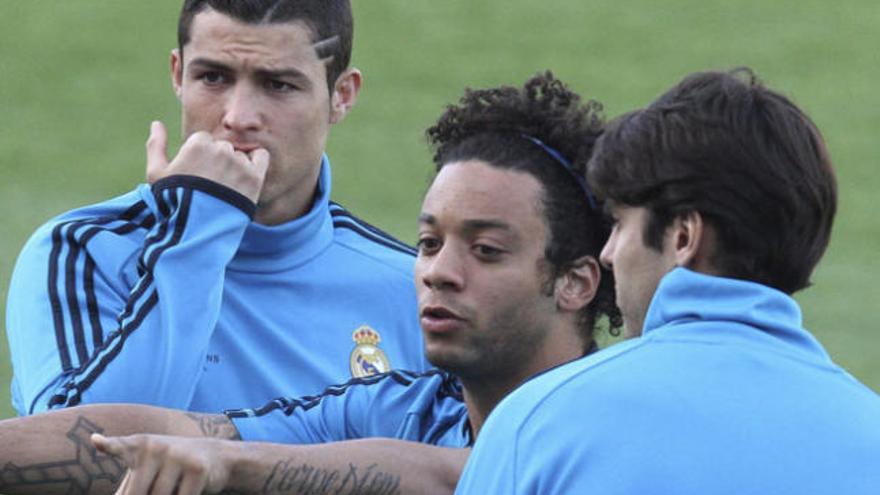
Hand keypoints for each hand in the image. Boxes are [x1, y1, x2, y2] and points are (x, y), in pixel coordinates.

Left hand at [92, 433, 233, 494]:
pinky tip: (190, 489)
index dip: (108, 446)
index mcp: (138, 446)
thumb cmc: (169, 468)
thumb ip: (127, 489)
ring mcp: (177, 455)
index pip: (120, 447)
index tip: (96, 441)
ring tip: (175, 486)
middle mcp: (156, 447)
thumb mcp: (146, 472)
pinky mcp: (197, 468)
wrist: (214, 456)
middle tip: (157, 487)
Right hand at [145, 121, 269, 203]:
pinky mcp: (255, 177)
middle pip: (222, 148)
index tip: (197, 175)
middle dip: (217, 162)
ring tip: (224, 189)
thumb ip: (156, 145)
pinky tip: (245, 178)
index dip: (199, 157)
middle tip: (211, 185)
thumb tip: (156, 123)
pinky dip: (255, 163)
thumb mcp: (156, 174)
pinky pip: (261, 157)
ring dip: (234, 166)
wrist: (197, 230)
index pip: (204, 140)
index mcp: (198, 145)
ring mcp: (239, 163)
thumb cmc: (173, 203)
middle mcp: (221, 150)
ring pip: (239, 155)